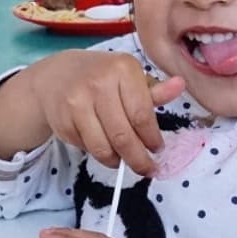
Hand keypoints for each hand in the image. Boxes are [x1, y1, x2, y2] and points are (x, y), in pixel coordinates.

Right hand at [24, 50, 182, 175]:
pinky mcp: (61, 121)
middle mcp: (97, 83)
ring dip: (117, 161)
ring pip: (103, 148)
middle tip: (147, 169)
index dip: (151, 138)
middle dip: (138, 159)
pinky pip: (86, 148)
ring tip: (124, 161)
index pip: (141, 115)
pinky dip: (98, 154)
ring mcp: (76, 103)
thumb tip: (180, 85)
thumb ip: (154, 90)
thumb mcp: (129, 77)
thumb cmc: (102, 77)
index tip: (157, 149)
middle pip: (123, 136)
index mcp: (122, 69)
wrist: (56, 76)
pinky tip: (103, 146)